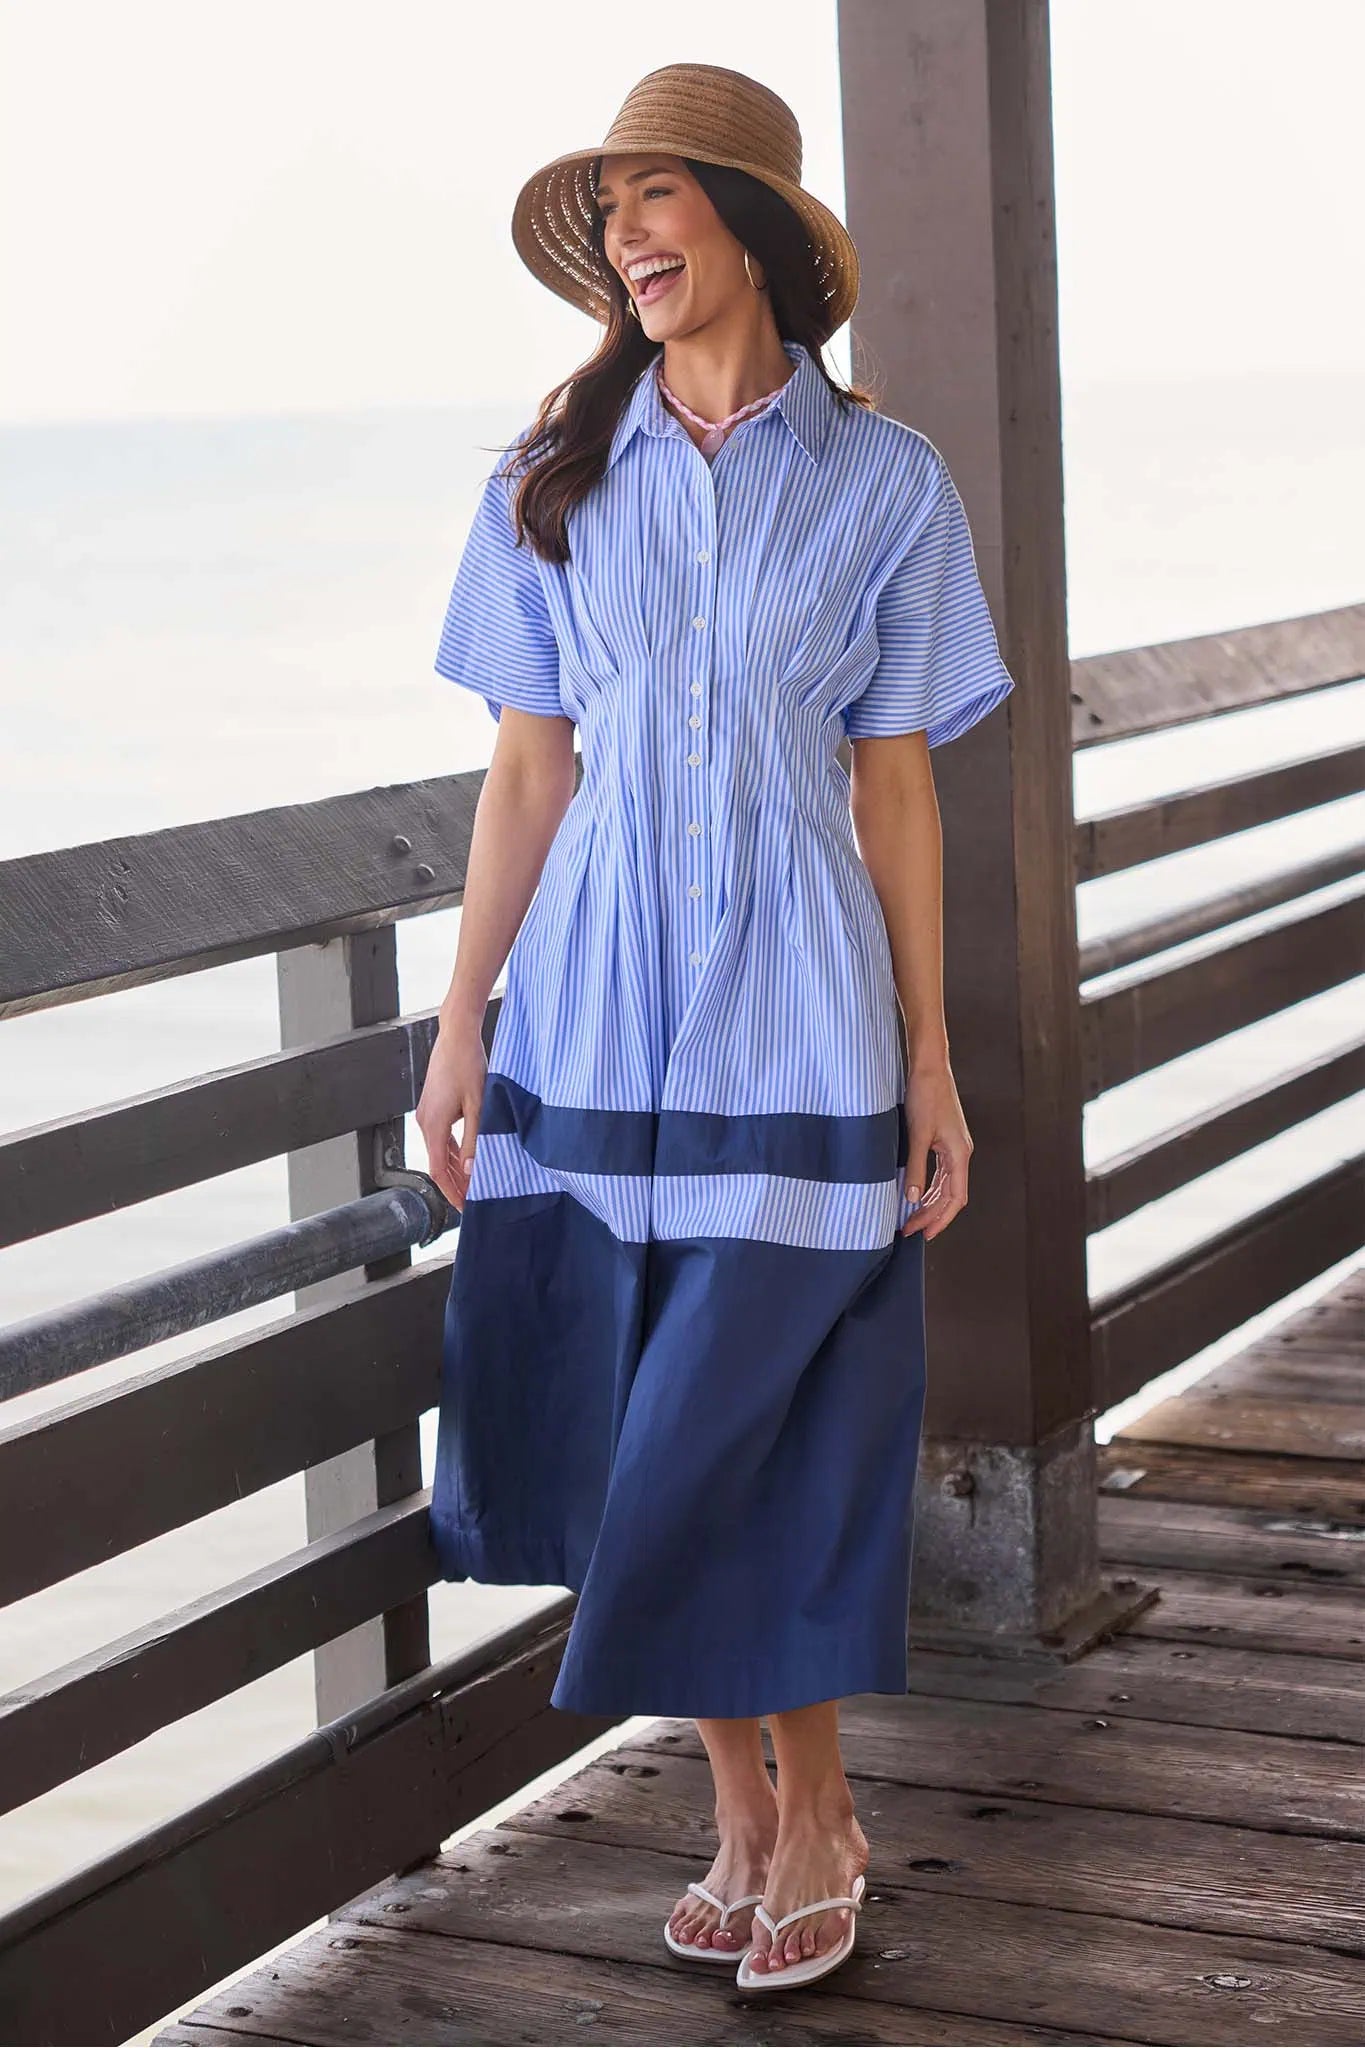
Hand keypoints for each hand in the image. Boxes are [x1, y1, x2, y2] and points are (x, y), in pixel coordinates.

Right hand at [415, 1019, 487, 1212]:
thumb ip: (475, 1140)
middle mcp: (425, 1122)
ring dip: (455, 1169)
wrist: (456, 1036)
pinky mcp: (433, 1107)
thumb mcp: (478, 1106)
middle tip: (473, 1202)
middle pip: (438, 1164)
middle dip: (455, 1185)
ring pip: (440, 1152)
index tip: (465, 1208)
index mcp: (433, 1125)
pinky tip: (467, 1159)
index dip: (452, 1192)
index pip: (438, 1171)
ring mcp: (427, 1114)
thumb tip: (471, 1171)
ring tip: (473, 1184)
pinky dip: (453, 1152)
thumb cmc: (468, 1065)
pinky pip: (442, 1138)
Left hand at [900, 1062, 972, 1241]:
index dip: (941, 1219)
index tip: (924, 1234)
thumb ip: (915, 1167)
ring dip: (929, 1202)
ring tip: (910, 1217)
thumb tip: (912, 1197)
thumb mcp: (917, 1134)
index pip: (955, 1198)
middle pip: (950, 1195)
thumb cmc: (925, 1095)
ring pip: (946, 1185)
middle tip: (909, 1230)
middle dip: (931, 1215)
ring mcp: (954, 1147)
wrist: (929, 1068)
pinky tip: (916, 1194)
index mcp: (959, 1154)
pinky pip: (940, 1172)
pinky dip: (929, 1186)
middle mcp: (961, 1153)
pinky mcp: (945, 1140)